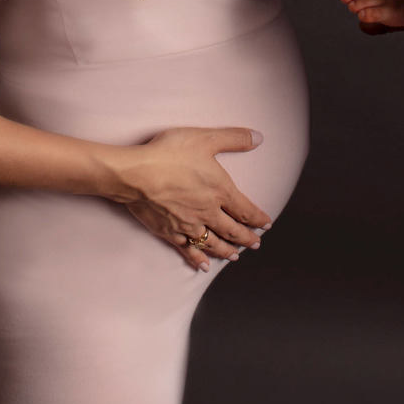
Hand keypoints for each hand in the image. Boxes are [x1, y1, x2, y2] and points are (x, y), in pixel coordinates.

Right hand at [114, 127, 270, 270]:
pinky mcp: (170, 233)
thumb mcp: (205, 138)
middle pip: (233, 230)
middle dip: (246, 238)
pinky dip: (198, 259)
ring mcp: (189, 226)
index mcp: (220, 191)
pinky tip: (203, 266)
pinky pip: (189, 251)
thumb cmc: (170, 154)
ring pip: (214, 243)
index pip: (245, 210)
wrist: (136, 175)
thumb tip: (259, 137)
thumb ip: (234, 138)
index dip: (258, 219)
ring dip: (227, 251)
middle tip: (256, 244)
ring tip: (235, 256)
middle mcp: (208, 213)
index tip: (266, 225)